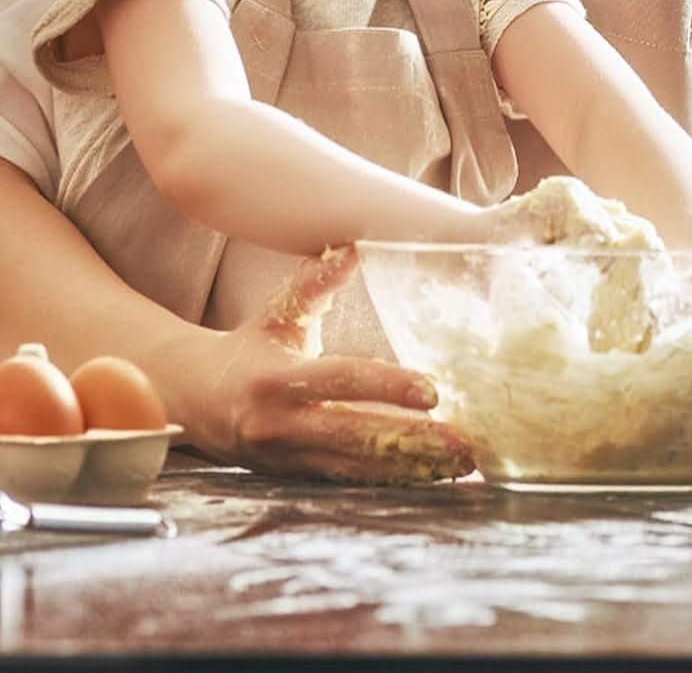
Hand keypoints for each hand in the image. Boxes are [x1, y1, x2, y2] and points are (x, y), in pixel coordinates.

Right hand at [146, 246, 474, 483]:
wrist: (191, 400)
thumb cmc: (246, 349)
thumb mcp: (277, 315)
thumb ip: (314, 285)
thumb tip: (352, 249)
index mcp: (278, 379)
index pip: (342, 381)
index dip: (388, 386)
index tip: (432, 392)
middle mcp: (280, 425)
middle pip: (355, 436)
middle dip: (412, 441)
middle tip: (462, 443)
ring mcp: (286, 457)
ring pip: (355, 467)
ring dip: (409, 467)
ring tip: (459, 464)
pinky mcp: (293, 476)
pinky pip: (346, 480)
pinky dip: (387, 479)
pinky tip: (427, 475)